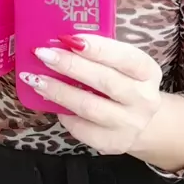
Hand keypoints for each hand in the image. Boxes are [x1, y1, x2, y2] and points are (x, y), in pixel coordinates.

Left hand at [22, 35, 162, 155]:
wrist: (143, 123)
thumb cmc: (124, 83)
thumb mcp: (122, 65)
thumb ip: (99, 54)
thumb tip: (61, 42)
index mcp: (148, 72)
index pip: (126, 58)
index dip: (98, 48)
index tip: (70, 39)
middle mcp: (144, 99)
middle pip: (104, 81)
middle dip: (70, 66)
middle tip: (44, 54)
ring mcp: (129, 124)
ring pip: (89, 106)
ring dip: (58, 91)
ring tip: (36, 78)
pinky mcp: (112, 143)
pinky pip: (81, 128)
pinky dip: (63, 113)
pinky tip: (50, 101)